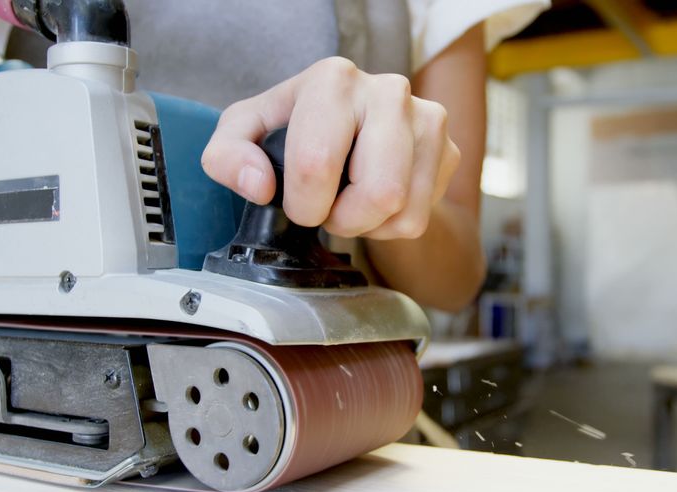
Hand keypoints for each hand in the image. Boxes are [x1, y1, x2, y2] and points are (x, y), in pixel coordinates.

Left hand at [202, 56, 460, 239]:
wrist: (353, 132)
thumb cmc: (295, 132)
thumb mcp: (245, 136)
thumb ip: (227, 157)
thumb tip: (258, 185)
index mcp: (333, 80)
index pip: (318, 164)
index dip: (304, 204)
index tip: (298, 201)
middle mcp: (389, 91)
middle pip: (380, 192)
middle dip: (345, 220)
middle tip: (328, 208)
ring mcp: (427, 120)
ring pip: (404, 211)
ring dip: (367, 225)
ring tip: (351, 202)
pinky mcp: (449, 151)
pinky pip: (419, 217)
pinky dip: (390, 226)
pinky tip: (375, 202)